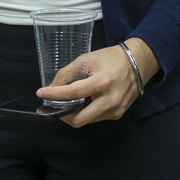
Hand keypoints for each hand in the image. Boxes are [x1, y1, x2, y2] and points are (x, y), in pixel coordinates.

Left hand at [38, 37, 159, 126]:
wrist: (138, 63)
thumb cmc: (112, 59)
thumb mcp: (88, 59)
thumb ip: (68, 73)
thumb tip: (52, 87)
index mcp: (102, 83)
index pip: (72, 94)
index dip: (53, 95)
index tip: (41, 93)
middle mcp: (110, 100)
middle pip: (78, 119)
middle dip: (62, 115)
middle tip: (51, 107)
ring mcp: (115, 110)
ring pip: (86, 120)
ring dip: (73, 114)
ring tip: (66, 103)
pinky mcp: (117, 114)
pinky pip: (96, 118)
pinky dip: (86, 112)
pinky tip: (83, 103)